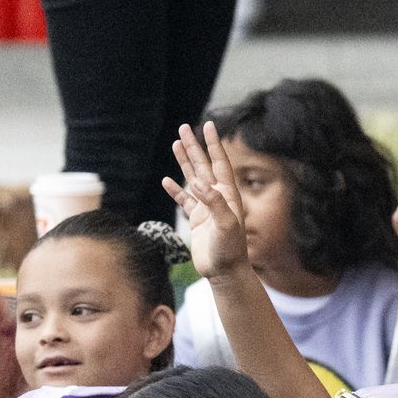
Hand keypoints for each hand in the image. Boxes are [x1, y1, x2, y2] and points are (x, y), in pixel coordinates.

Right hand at [166, 122, 251, 279]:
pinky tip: (166, 180)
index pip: (220, 163)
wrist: (225, 273)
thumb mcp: (226, 225)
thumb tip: (199, 183)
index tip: (208, 125)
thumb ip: (214, 203)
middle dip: (194, 147)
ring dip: (184, 162)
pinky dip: (175, 190)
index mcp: (228, 195)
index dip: (213, 144)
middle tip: (183, 128)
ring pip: (192, 179)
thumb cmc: (230, 250)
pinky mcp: (197, 221)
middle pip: (203, 166)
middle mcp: (218, 198)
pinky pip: (184, 201)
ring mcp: (206, 208)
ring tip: (175, 144)